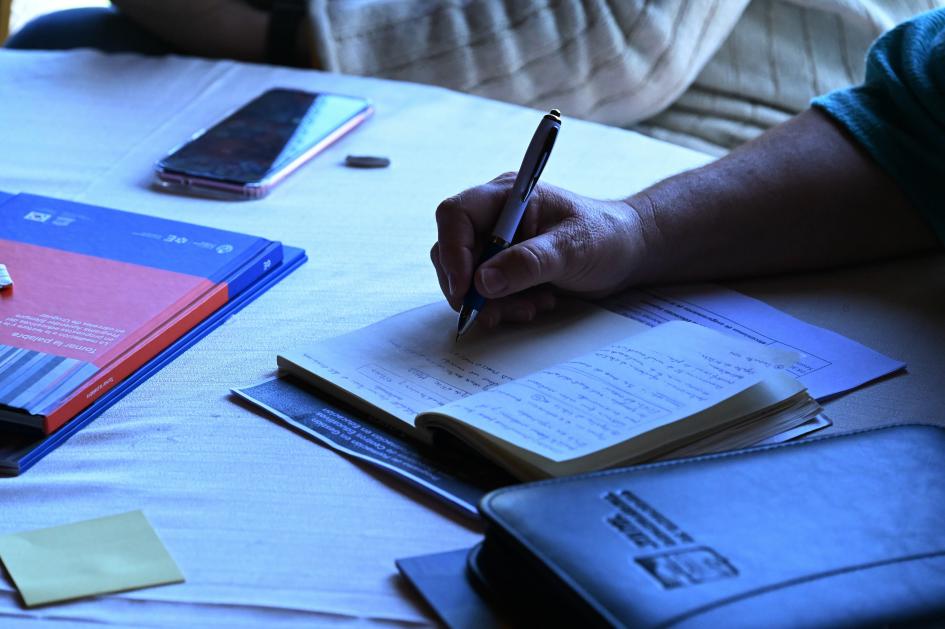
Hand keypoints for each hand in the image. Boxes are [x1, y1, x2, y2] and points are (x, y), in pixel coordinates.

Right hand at [430, 173, 650, 327]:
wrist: (627, 253)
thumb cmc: (606, 237)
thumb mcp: (572, 249)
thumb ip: (529, 262)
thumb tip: (483, 283)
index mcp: (507, 196)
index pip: (455, 215)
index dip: (452, 251)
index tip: (465, 289)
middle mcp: (494, 216)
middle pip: (452, 251)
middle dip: (470, 288)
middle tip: (493, 313)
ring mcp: (497, 243)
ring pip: (466, 278)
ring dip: (491, 302)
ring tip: (531, 308)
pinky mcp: (504, 268)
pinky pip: (484, 292)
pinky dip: (503, 306)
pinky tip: (536, 304)